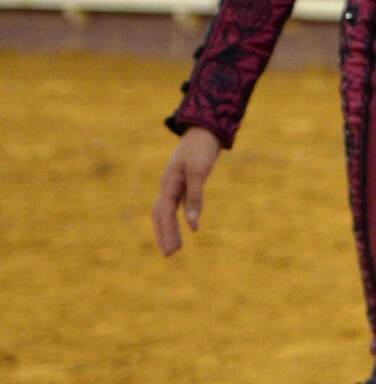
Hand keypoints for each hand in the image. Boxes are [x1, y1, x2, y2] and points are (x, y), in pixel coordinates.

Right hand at [153, 127, 221, 254]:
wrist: (205, 128)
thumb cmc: (201, 148)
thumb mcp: (200, 171)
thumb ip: (195, 197)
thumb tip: (193, 224)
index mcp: (168, 184)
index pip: (164, 214)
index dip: (167, 232)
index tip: (172, 249)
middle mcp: (168, 185)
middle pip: (161, 215)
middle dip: (164, 235)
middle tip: (170, 255)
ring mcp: (174, 183)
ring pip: (167, 211)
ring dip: (169, 228)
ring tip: (174, 247)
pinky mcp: (184, 180)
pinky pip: (177, 203)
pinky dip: (178, 216)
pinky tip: (185, 225)